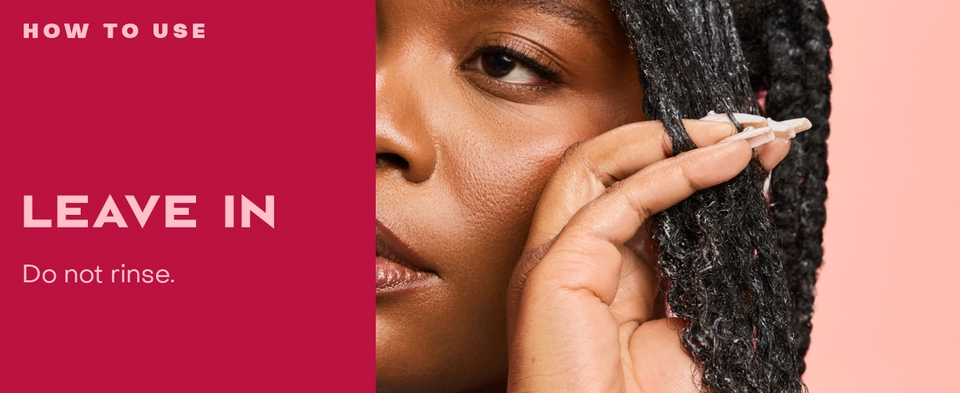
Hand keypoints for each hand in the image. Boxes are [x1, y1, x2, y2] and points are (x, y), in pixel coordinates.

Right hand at [505, 119, 790, 391]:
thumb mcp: (700, 320)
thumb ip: (711, 263)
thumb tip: (745, 199)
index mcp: (602, 276)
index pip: (642, 196)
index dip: (697, 165)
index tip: (758, 149)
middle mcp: (570, 259)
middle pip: (611, 169)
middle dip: (679, 137)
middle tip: (744, 125)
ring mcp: (553, 261)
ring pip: (595, 167)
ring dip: (666, 139)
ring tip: (729, 129)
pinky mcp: (552, 270)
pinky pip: (612, 200)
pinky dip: (670, 172)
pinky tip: (719, 162)